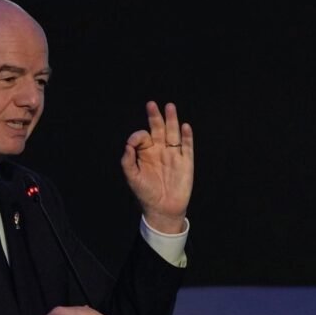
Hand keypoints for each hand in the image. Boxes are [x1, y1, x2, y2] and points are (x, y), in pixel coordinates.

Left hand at [121, 101, 193, 233]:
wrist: (163, 210)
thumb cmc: (145, 194)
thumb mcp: (132, 178)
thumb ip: (128, 161)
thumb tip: (128, 144)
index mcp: (146, 153)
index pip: (143, 137)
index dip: (138, 136)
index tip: (134, 142)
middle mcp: (160, 150)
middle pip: (159, 129)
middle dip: (155, 117)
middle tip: (151, 104)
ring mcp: (174, 155)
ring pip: (173, 133)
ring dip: (172, 120)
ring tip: (169, 107)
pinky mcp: (186, 162)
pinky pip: (187, 146)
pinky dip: (187, 136)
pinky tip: (184, 126)